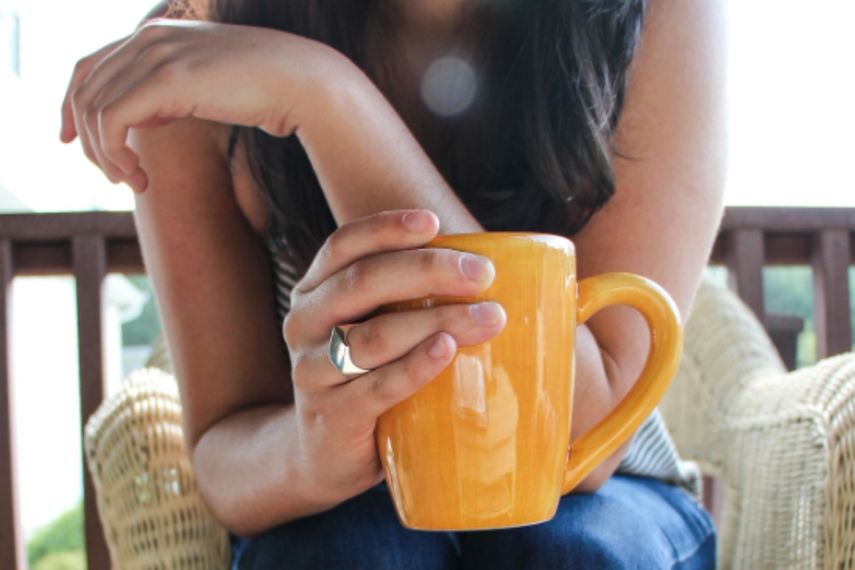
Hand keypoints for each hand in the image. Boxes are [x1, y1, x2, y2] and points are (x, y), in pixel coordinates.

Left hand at [59, 18, 343, 192]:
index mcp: (156, 34)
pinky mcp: (166, 79)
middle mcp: (148, 37)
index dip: (71, 105)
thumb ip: (173, 91)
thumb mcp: (208, 85)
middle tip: (118, 178)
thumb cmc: (266, 91)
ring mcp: (155, 54)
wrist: (303, 82)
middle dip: (90, 143)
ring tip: (132, 183)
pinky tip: (139, 179)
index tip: (72, 141)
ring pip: (94, 110)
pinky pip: (112, 121)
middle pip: (85, 91)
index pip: (89, 66)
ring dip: (104, 156)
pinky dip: (114, 155)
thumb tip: (150, 115)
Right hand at [284, 209, 506, 504]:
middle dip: (427, 270)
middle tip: (483, 274)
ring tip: (490, 317)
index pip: (344, 245)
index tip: (434, 222)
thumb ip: (409, 297)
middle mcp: (306, 324)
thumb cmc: (368, 376)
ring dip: (437, 320)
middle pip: (362, 282)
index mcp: (316, 291)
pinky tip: (447, 350)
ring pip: (375, 336)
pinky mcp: (333, 416)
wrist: (325, 455)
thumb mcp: (372, 328)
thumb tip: (499, 270)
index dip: (387, 228)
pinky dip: (415, 366)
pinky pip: (377, 386)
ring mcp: (314, 371)